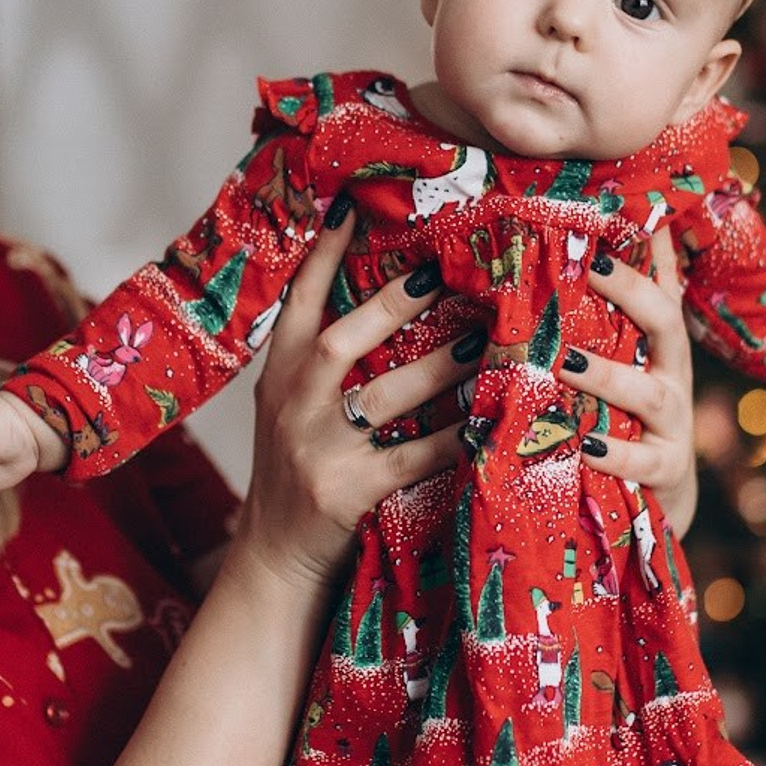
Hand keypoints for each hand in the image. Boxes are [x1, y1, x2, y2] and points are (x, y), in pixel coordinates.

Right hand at [229, 204, 467, 593]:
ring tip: (486, 341)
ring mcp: (316, 451)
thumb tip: (390, 304)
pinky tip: (490, 419)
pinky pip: (414, 457)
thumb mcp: (290, 410)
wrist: (275, 558)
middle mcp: (291, 407)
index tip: (349, 207)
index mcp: (277, 377)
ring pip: (385, 396)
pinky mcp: (347, 493)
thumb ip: (321, 363)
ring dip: (439, 366)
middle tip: (442, 273)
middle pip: (340, 341)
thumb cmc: (299, 473)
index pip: (297, 303)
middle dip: (392, 305)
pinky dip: (455, 437)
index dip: (322, 255)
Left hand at [558, 228, 698, 531]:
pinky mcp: (665, 471)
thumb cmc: (627, 418)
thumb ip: (604, 321)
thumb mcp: (623, 365)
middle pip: (665, 322)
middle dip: (631, 292)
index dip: (647, 249)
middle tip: (589, 268)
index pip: (660, 286)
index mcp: (659, 346)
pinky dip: (612, 454)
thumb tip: (574, 253)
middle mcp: (672, 376)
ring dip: (606, 375)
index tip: (615, 212)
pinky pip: (641, 461)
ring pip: (646, 393)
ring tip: (566, 363)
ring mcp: (672, 424)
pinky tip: (584, 445)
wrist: (656, 497)